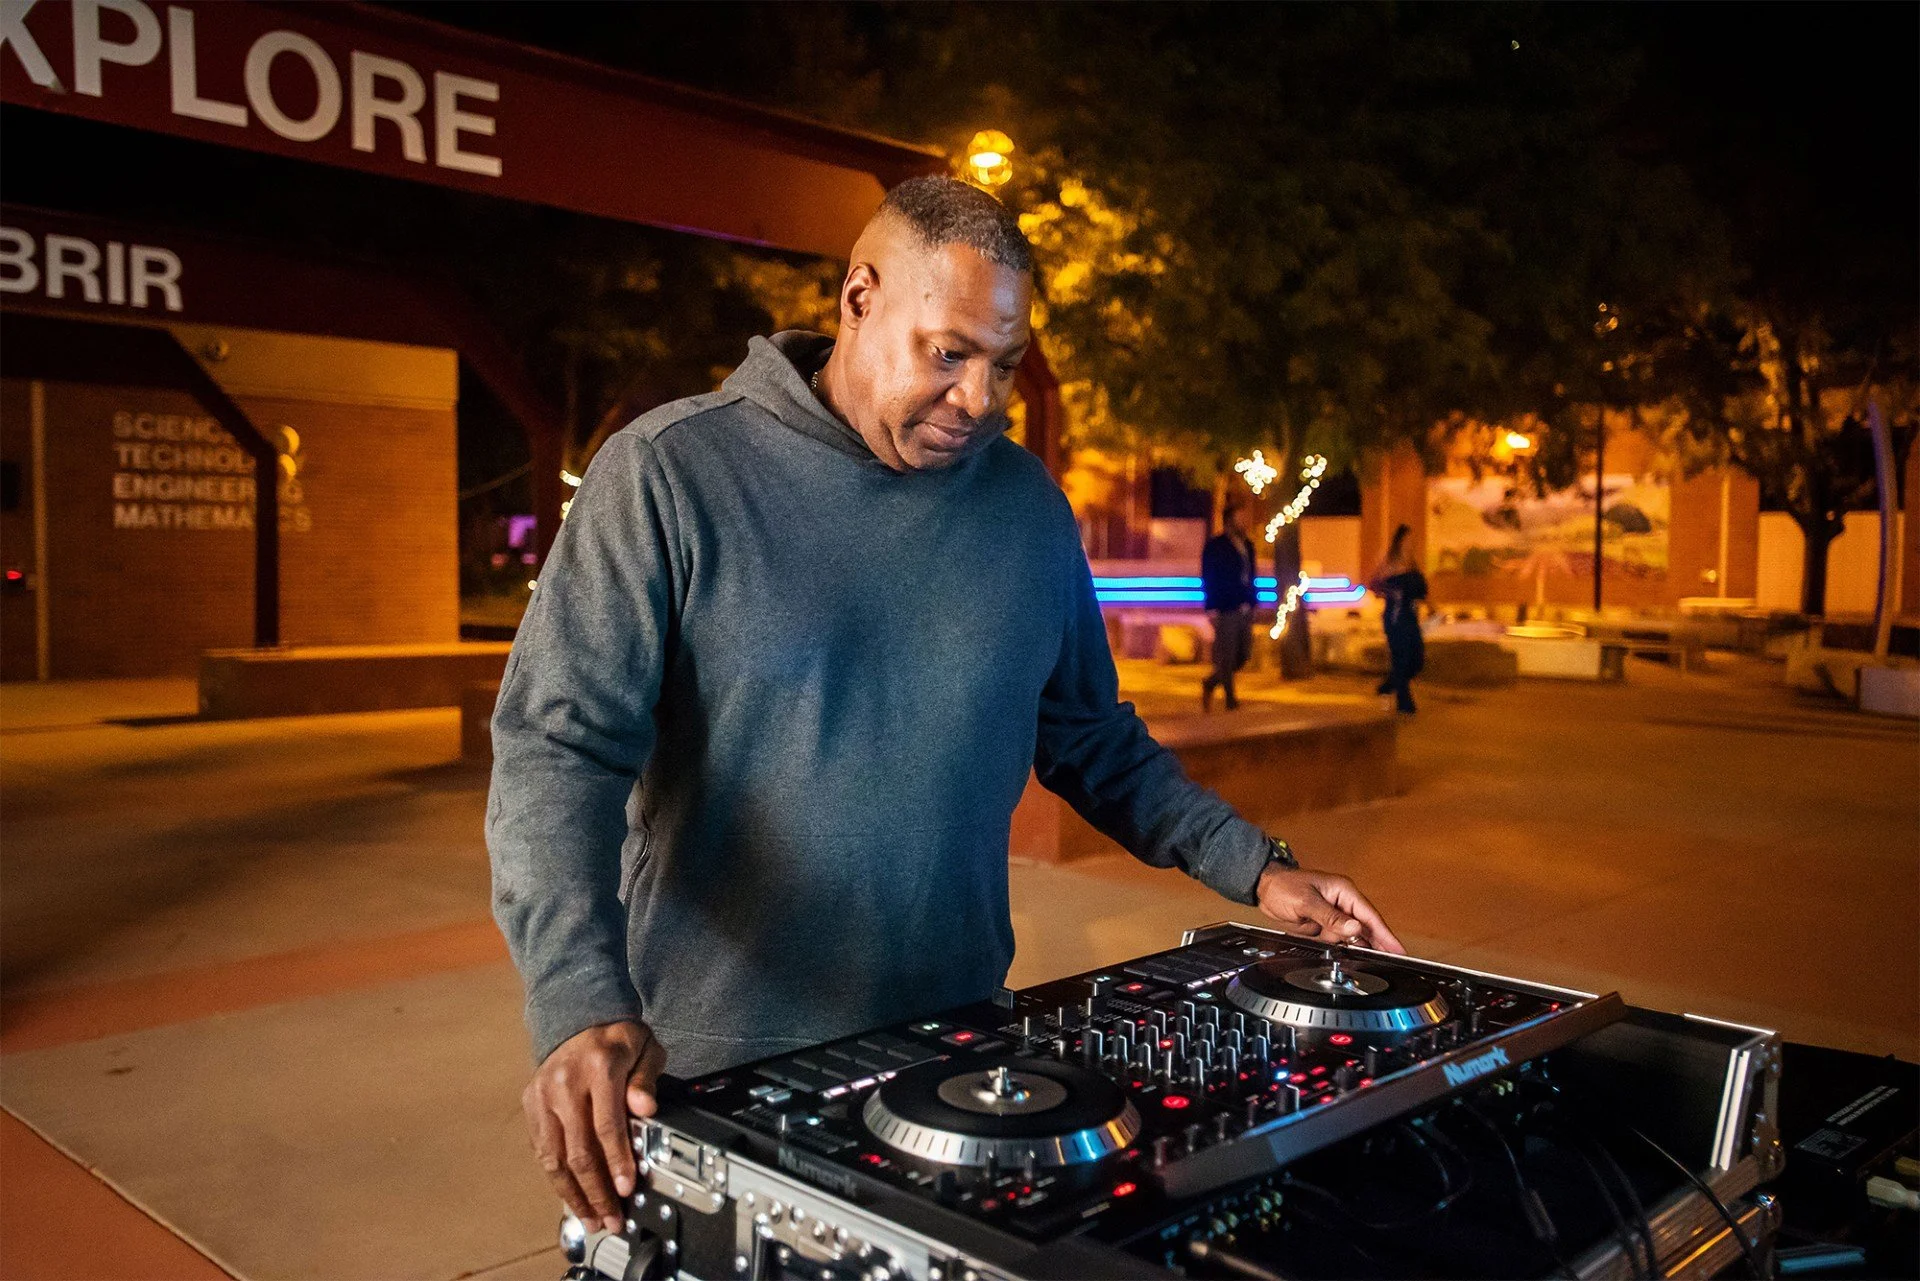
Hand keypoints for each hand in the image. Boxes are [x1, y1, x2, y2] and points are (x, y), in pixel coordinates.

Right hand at [522, 1020, 666, 1233]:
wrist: (578, 1015)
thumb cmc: (617, 1038)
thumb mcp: (646, 1048)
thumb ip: (647, 1079)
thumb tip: (646, 1110)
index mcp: (599, 1067)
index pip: (607, 1125)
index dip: (617, 1162)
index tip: (626, 1189)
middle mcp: (565, 1083)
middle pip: (578, 1150)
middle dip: (596, 1192)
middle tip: (611, 1217)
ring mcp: (543, 1094)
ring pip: (554, 1157)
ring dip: (573, 1194)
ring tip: (590, 1218)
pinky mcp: (530, 1103)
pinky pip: (541, 1149)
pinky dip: (556, 1177)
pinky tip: (571, 1195)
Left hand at [1256, 865, 1405, 953]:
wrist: (1263, 889)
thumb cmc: (1284, 885)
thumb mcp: (1307, 901)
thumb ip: (1330, 917)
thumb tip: (1354, 928)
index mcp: (1344, 891)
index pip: (1370, 916)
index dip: (1385, 934)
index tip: (1398, 949)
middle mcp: (1343, 904)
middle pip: (1366, 928)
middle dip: (1377, 944)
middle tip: (1393, 961)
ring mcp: (1334, 916)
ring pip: (1352, 937)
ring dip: (1357, 948)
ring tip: (1370, 962)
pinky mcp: (1324, 925)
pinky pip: (1337, 940)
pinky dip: (1341, 948)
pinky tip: (1348, 957)